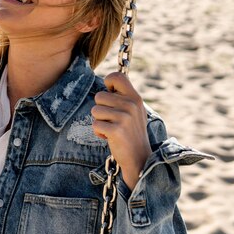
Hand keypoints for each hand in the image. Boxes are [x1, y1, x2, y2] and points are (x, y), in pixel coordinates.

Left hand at [91, 72, 151, 190]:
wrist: (139, 158)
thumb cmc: (130, 131)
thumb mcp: (133, 110)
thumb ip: (123, 96)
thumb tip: (109, 79)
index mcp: (135, 97)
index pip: (117, 76)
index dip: (108, 83)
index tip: (110, 94)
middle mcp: (131, 104)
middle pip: (99, 96)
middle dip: (100, 109)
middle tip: (112, 120)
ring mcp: (124, 117)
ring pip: (95, 110)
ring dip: (99, 121)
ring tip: (112, 129)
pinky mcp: (116, 130)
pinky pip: (95, 124)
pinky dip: (99, 132)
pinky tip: (110, 137)